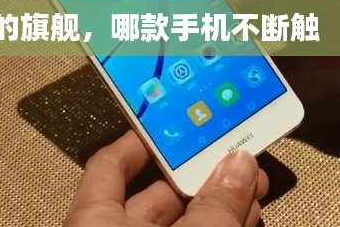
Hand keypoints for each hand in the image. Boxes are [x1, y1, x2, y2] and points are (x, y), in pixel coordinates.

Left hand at [63, 131, 267, 226]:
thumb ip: (213, 208)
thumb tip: (236, 169)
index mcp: (92, 222)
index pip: (108, 165)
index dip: (139, 139)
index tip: (168, 122)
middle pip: (150, 195)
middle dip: (196, 175)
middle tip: (228, 156)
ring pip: (175, 223)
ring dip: (214, 204)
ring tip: (247, 186)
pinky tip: (241, 218)